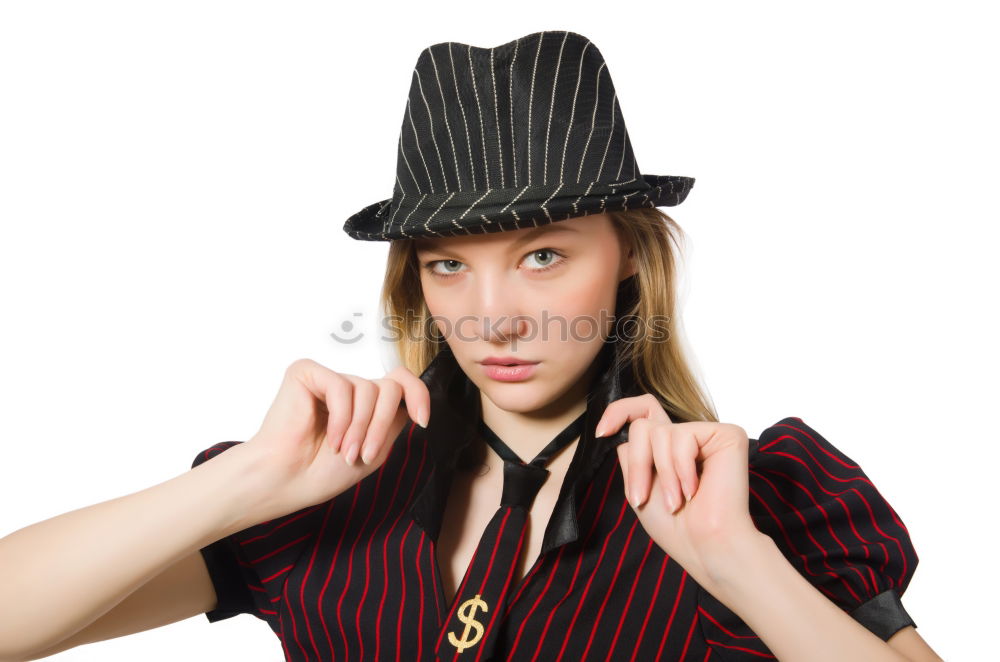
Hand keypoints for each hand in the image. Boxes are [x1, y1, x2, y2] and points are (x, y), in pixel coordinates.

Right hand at [245, 358, 429, 518]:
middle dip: (382, 425)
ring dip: (361, 428)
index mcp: (366, 404)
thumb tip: (415, 397)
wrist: (288, 482)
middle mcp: (350, 387)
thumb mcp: (376, 447)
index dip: (419, 395)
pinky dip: (340, 418)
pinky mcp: (307, 373)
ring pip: (369, 389)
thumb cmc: (323, 471)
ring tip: (344, 451)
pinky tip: (329, 438)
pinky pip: (342, 387)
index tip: (422, 421)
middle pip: (390, 388)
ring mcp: (329, 378)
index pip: (402, 381)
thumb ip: (395, 419)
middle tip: (365, 455)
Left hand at [596, 394, 760, 587]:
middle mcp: (688, 437)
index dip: (618, 412)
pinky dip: (681, 468)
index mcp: (669, 448)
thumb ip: (631, 455)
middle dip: (637, 465)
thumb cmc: (676, 528)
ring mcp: (707, 434)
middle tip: (641, 498)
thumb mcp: (638, 487)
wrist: (705, 547)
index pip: (643, 411)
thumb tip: (621, 430)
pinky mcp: (726, 435)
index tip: (601, 433)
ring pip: (658, 432)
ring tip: (676, 502)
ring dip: (661, 474)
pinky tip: (694, 490)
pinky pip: (683, 436)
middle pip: (643, 426)